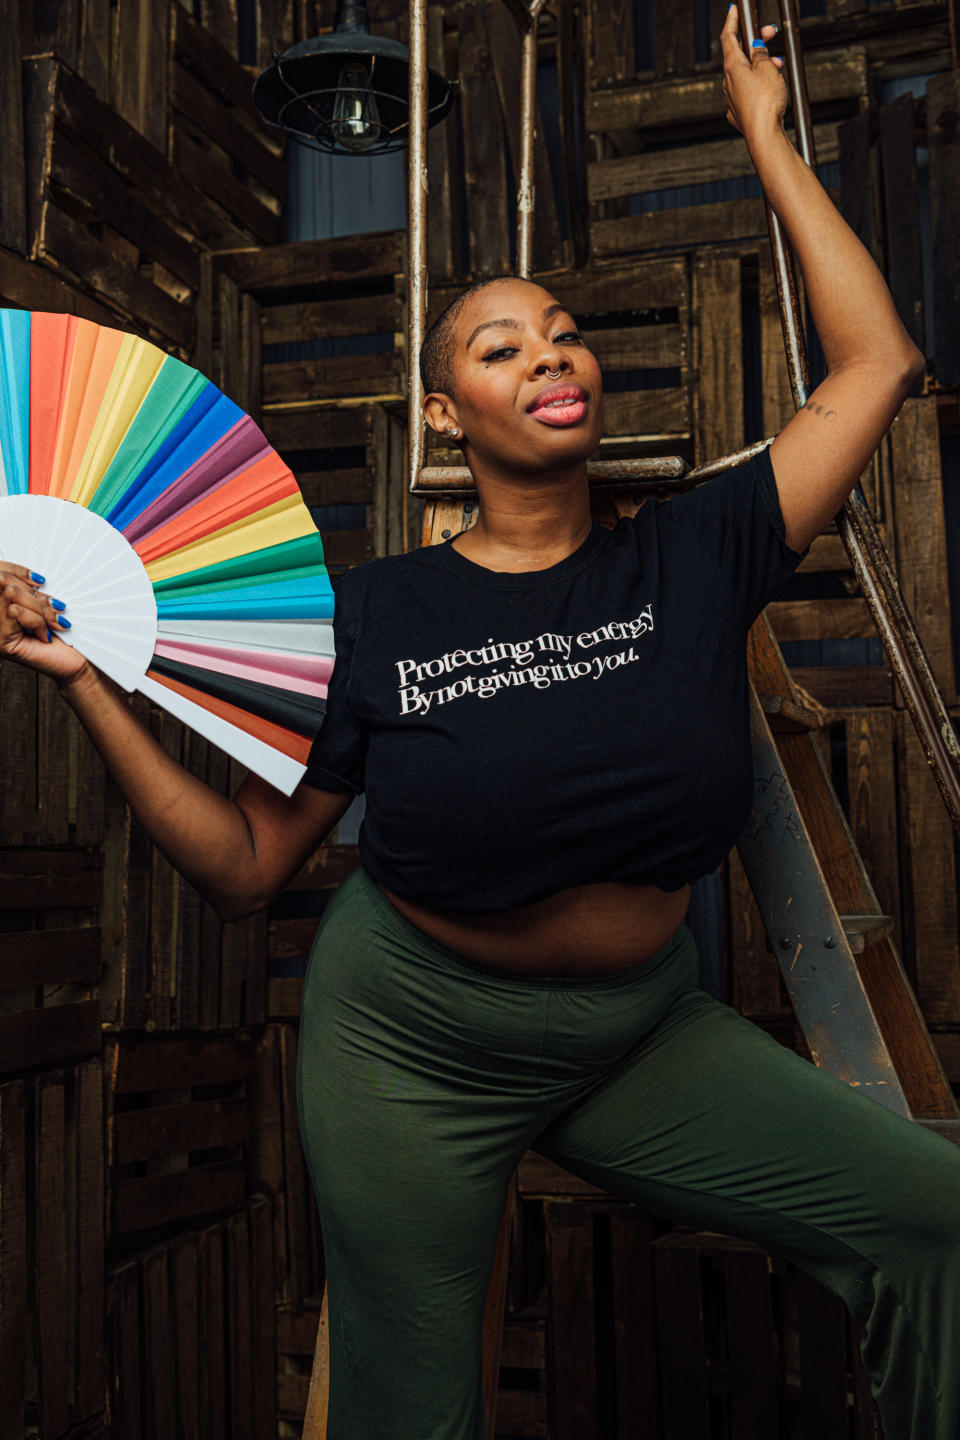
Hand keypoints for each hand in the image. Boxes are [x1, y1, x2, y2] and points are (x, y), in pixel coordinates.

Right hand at [0, 565, 87, 685]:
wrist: (74, 663)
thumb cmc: (62, 634)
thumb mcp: (43, 603)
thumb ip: (28, 588)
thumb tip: (29, 576)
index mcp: (1, 604)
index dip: (17, 570)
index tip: (40, 580)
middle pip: (2, 581)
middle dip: (34, 593)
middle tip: (56, 608)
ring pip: (10, 595)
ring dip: (39, 609)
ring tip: (54, 624)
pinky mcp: (1, 641)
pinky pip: (16, 612)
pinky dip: (37, 622)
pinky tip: (45, 636)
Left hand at [721, 7, 786, 145]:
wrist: (764, 135)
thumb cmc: (765, 103)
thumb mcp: (767, 68)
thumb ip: (761, 54)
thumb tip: (756, 48)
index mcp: (733, 67)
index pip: (728, 37)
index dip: (731, 21)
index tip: (733, 10)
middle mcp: (728, 82)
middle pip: (739, 55)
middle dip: (755, 42)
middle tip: (771, 34)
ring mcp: (732, 99)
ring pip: (745, 74)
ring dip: (760, 65)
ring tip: (778, 65)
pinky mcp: (739, 113)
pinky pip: (747, 92)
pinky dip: (757, 85)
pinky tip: (767, 88)